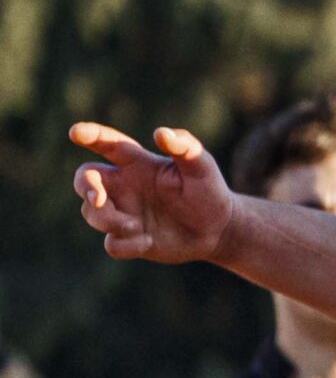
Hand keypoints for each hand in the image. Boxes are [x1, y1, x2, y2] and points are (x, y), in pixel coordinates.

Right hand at [70, 123, 243, 263]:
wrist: (219, 229)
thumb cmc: (208, 190)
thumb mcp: (202, 167)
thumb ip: (186, 147)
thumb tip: (161, 133)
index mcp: (138, 163)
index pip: (108, 144)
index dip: (90, 136)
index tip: (76, 133)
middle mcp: (125, 186)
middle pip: (84, 178)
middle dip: (84, 186)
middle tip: (98, 197)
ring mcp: (125, 213)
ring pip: (91, 213)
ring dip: (107, 220)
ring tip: (134, 226)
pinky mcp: (130, 239)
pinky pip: (112, 244)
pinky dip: (124, 244)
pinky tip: (147, 242)